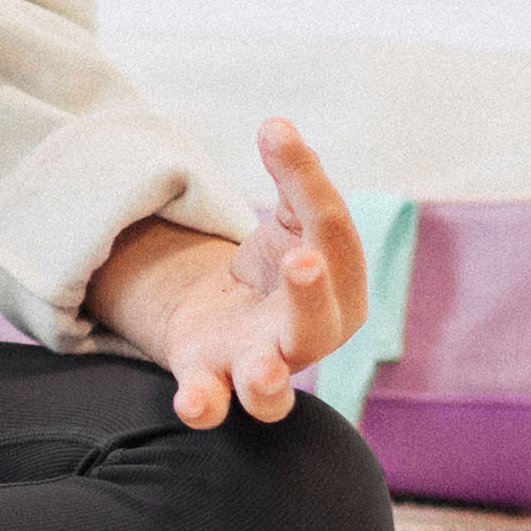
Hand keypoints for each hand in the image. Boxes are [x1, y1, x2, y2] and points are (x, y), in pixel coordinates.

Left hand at [89, 118, 367, 428]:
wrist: (232, 315)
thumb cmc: (279, 267)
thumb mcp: (291, 217)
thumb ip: (293, 176)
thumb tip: (275, 124)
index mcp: (339, 287)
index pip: (331, 234)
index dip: (307, 182)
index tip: (275, 133)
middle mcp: (307, 335)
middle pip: (316, 324)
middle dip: (310, 295)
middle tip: (301, 261)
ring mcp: (260, 364)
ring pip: (272, 390)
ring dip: (267, 380)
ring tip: (261, 368)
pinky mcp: (211, 377)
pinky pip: (212, 402)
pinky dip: (204, 406)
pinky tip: (191, 403)